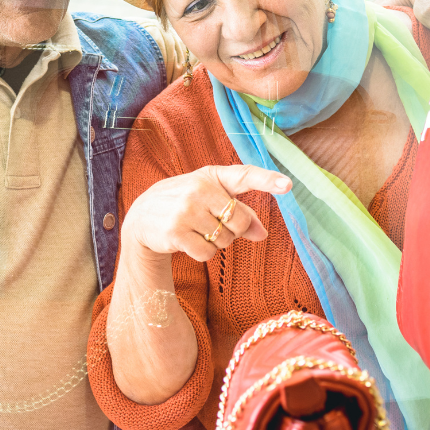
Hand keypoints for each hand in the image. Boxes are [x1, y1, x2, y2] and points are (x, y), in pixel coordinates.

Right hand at [122, 165, 291, 263]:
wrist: (141, 217)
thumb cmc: (185, 204)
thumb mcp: (211, 199)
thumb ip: (240, 212)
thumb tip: (263, 234)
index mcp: (211, 175)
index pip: (244, 175)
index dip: (267, 180)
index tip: (288, 185)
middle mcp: (198, 189)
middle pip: (241, 221)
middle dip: (233, 229)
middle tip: (213, 223)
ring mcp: (186, 211)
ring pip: (225, 240)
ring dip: (216, 242)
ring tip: (196, 230)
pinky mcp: (176, 232)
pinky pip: (208, 253)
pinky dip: (203, 253)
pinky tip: (187, 241)